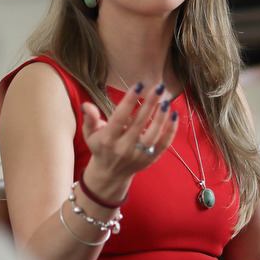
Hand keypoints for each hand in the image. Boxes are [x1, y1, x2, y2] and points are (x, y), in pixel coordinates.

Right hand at [79, 83, 179, 203]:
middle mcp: (123, 148)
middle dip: (149, 103)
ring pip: (153, 134)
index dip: (129, 101)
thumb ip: (89, 118)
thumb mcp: (89, 133)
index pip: (119, 117)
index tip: (139, 85)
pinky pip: (163, 144)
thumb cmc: (100, 147)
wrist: (110, 173)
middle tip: (158, 87)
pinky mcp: (150, 159)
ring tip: (166, 101)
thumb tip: (86, 105)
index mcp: (107, 139)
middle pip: (139, 123)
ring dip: (161, 117)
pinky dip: (171, 130)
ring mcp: (138, 155)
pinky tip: (174, 115)